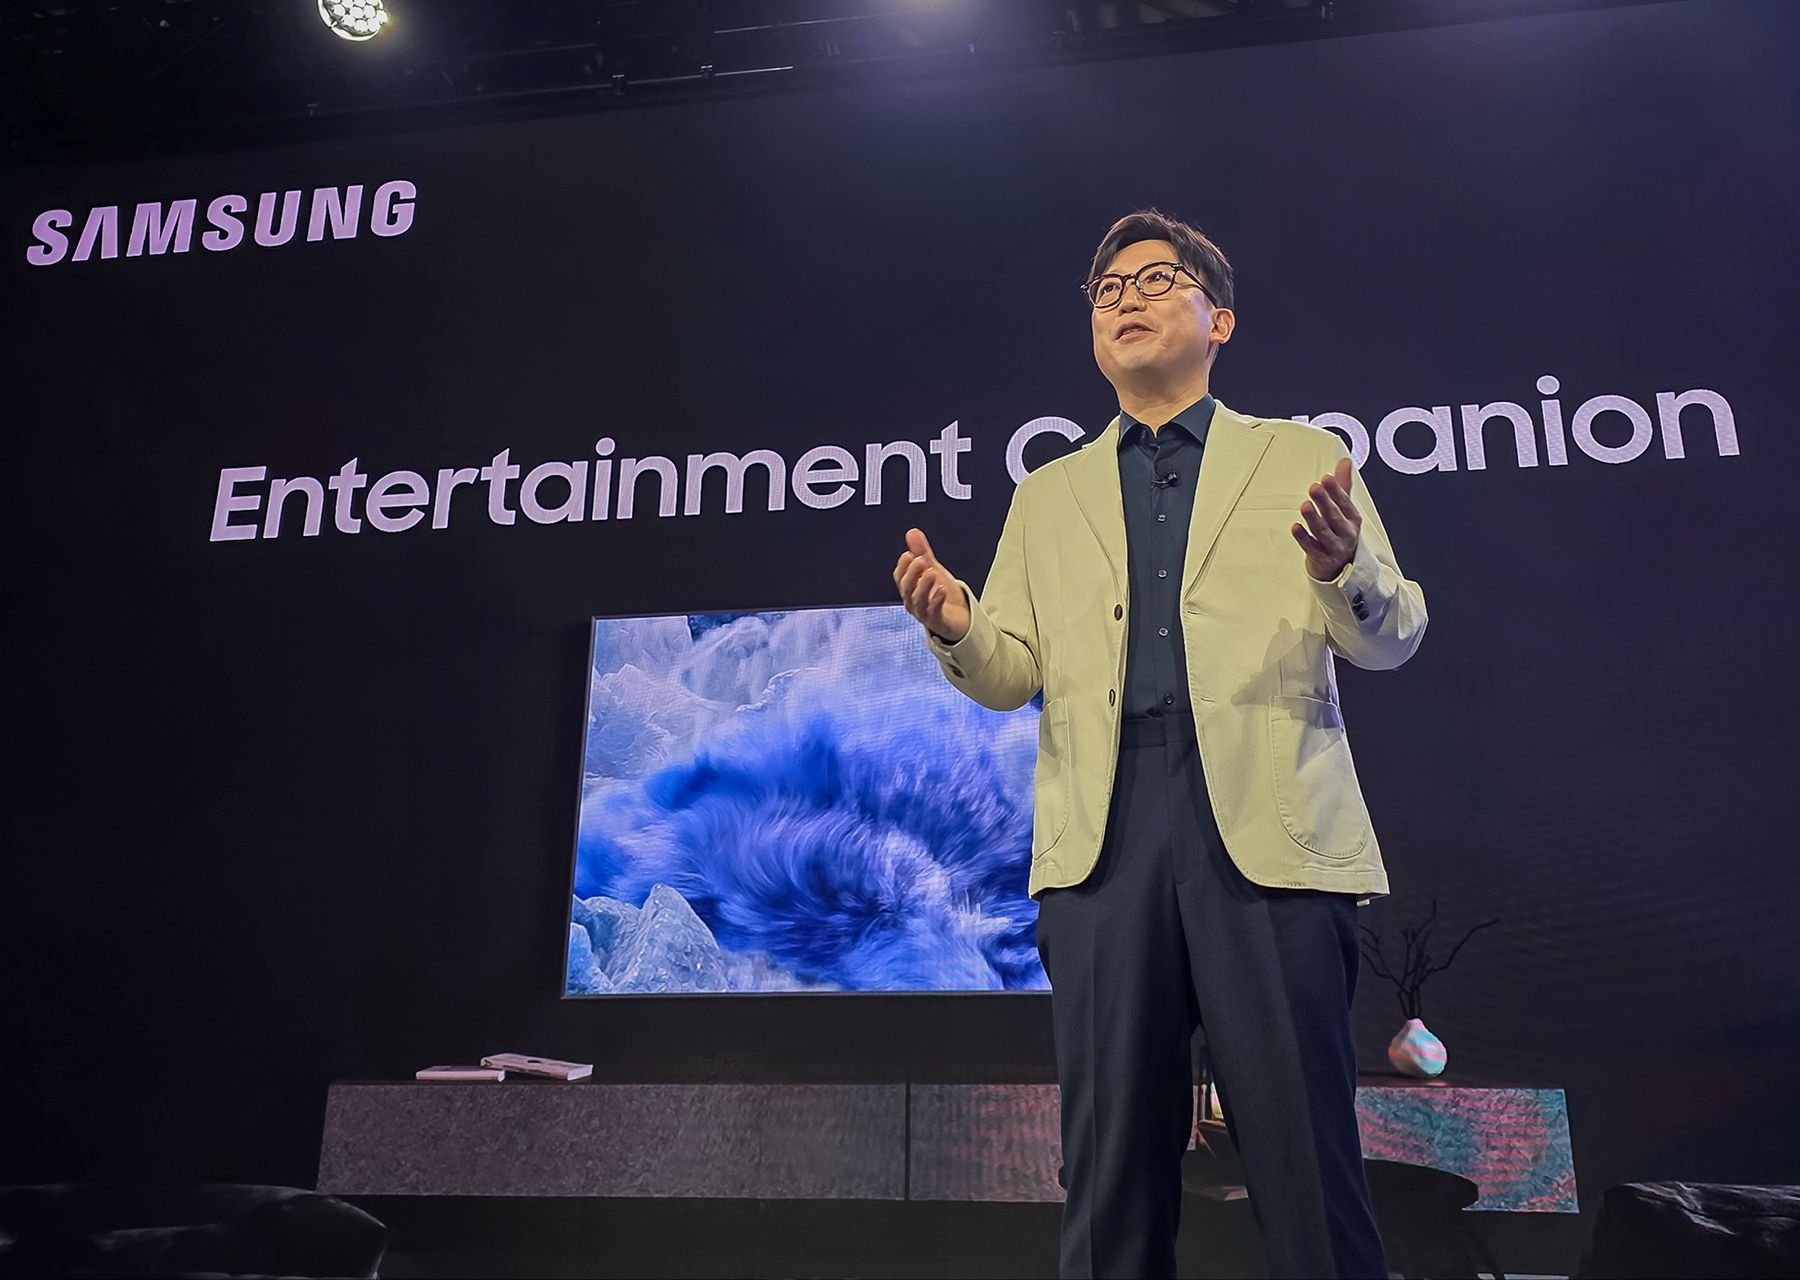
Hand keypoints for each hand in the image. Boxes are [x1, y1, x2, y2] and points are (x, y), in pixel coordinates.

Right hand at [893, 527, 970, 643]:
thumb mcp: (932, 569)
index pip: (900, 577)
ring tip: (932, 572)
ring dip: (923, 585)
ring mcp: (925, 614)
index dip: (903, 566)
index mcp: (910, 589)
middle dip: (912, 574)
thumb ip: (922, 552)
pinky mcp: (938, 622)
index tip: (909, 554)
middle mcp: (913, 602)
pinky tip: (942, 590)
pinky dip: (936, 601)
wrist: (961, 618)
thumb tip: (912, 532)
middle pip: (907, 588)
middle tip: (921, 560)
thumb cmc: (942, 594)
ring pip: (918, 600)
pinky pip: (934, 613)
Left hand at [1291, 457, 1361, 580]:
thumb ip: (1342, 485)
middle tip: (1315, 488)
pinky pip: (1311, 547)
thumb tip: (1345, 461)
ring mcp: (1334, 547)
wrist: (1339, 566)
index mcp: (1352, 519)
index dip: (1336, 490)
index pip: (1345, 503)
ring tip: (1305, 506)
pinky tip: (1295, 527)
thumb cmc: (1339, 532)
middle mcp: (1345, 533)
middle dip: (1325, 502)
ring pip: (1323, 531)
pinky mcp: (1321, 558)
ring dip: (1314, 518)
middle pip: (1334, 516)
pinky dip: (1303, 538)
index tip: (1327, 478)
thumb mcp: (1344, 509)